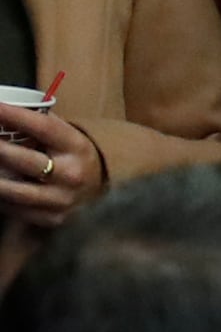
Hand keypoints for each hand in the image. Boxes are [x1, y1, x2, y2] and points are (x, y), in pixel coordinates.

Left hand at [0, 101, 106, 228]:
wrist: (100, 192)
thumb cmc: (73, 158)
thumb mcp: (66, 138)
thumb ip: (38, 126)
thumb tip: (2, 113)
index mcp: (76, 147)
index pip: (43, 127)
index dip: (15, 116)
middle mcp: (71, 174)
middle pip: (24, 160)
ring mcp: (61, 199)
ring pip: (13, 190)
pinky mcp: (51, 218)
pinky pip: (14, 208)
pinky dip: (1, 196)